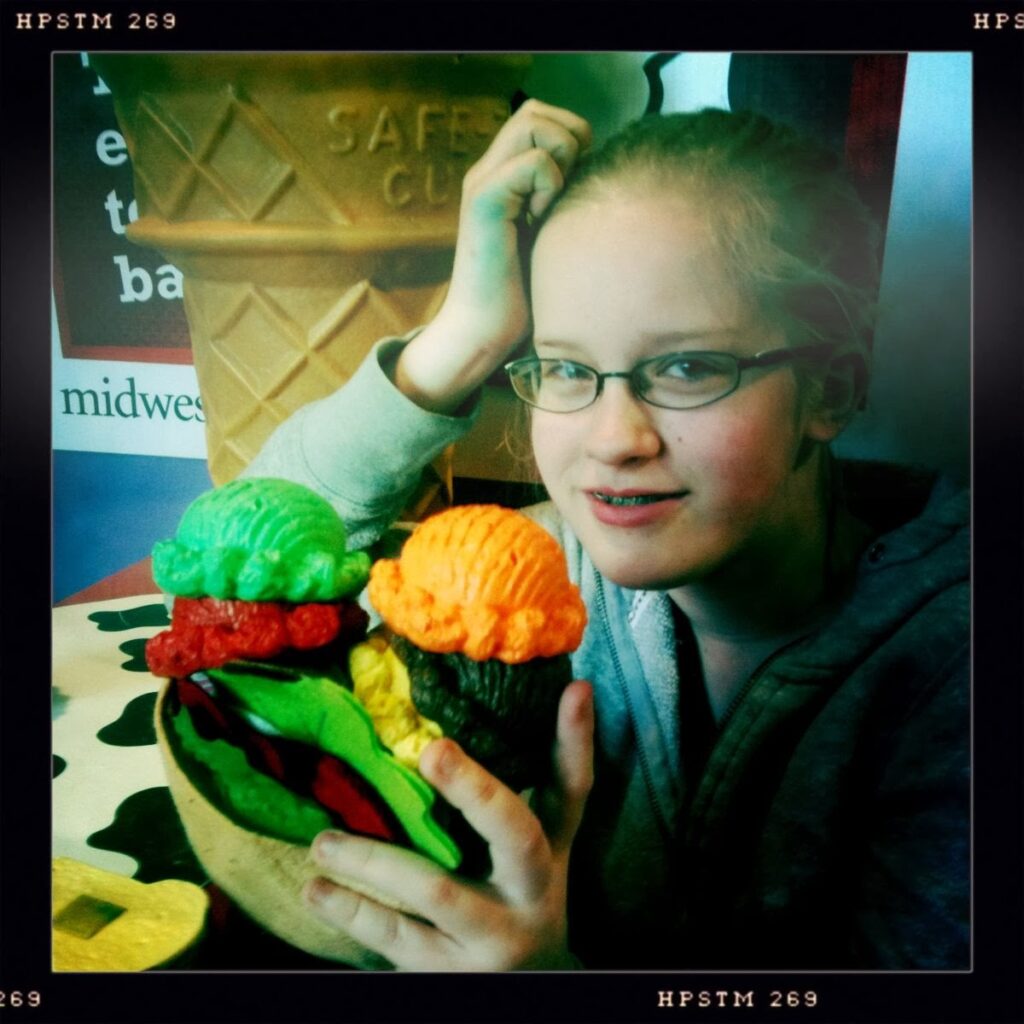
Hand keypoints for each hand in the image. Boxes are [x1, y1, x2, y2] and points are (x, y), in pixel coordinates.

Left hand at [302, 679, 593, 969]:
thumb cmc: (521, 896)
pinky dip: (354, 913)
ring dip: (375, 861)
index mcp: (552, 848)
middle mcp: (534, 891)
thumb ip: (534, 778)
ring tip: (324, 841)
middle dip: (477, 791)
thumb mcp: (538, 845)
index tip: (576, 689)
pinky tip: (318, 890)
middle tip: (434, 751)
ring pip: (438, 891)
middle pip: (517, 834)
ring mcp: (494, 936)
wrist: (531, 989)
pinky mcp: (452, 973)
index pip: (573, 787)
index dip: (576, 739)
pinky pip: (398, 940)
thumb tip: (550, 695)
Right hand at [396, 100, 592, 412]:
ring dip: (558, 158)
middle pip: (535, 110)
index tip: (574, 186)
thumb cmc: (525, 295)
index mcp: (504, 175)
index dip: (570, 137)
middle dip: (567, 139)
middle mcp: (489, 170)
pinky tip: (539, 221)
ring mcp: (483, 182)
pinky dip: (548, 187)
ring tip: (550, 204)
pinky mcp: (484, 200)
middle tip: (568, 188)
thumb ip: (566, 197)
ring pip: (532, 123)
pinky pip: (532, 163)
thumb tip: (603, 171)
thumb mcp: (552, 234)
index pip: (541, 117)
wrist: (485, 331)